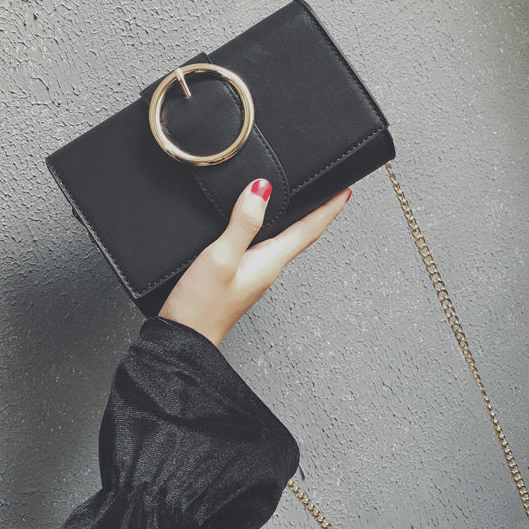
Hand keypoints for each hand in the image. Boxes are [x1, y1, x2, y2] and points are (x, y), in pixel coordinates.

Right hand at [158, 178, 351, 345]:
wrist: (184, 338)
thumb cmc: (201, 305)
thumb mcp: (221, 257)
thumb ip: (242, 224)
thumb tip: (262, 190)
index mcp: (269, 262)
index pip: (308, 230)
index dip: (328, 209)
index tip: (344, 192)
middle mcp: (267, 269)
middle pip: (300, 236)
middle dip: (318, 214)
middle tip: (332, 196)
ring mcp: (254, 275)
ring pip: (284, 243)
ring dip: (298, 224)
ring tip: (307, 210)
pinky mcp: (240, 278)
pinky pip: (265, 249)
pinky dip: (273, 233)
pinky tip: (266, 232)